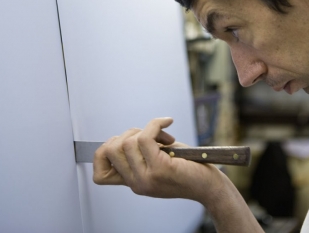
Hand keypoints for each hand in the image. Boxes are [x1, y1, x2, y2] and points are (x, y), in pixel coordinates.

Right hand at [93, 117, 223, 202]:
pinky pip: (145, 137)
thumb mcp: (157, 163)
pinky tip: (168, 123)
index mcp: (133, 183)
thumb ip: (140, 154)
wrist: (210, 185)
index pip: (99, 175)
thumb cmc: (187, 169)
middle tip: (150, 136)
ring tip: (165, 136)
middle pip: (110, 150)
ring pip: (127, 142)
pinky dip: (156, 124)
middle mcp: (136, 183)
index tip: (126, 141)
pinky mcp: (160, 168)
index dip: (103, 153)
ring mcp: (146, 177)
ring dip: (147, 129)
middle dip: (129, 133)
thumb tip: (129, 134)